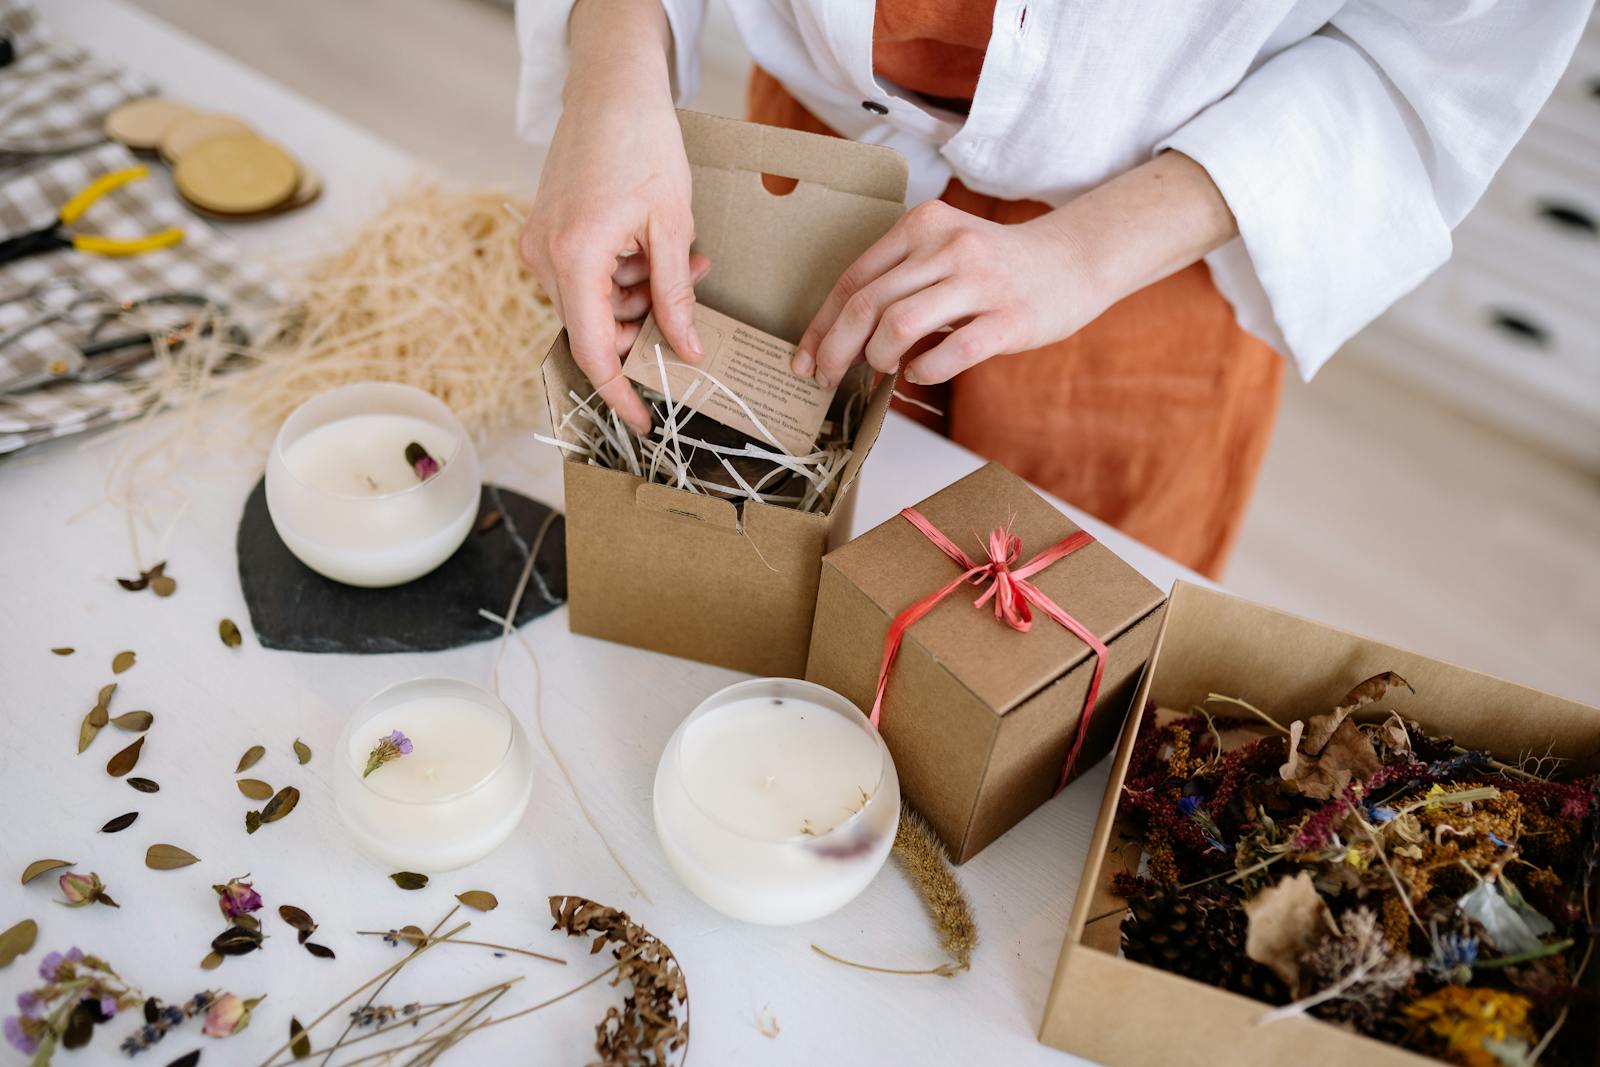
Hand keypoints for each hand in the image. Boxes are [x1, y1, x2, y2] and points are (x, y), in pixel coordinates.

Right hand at [518, 0, 707, 433]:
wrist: (610, 87)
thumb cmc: (642, 144)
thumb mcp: (673, 227)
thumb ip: (676, 297)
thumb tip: (688, 351)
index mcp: (574, 260)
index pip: (594, 351)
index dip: (620, 394)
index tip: (643, 422)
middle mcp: (544, 258)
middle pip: (597, 327)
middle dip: (646, 324)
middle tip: (689, 300)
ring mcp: (539, 244)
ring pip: (595, 303)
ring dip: (639, 295)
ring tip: (681, 260)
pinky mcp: (545, 232)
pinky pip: (585, 277)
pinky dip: (621, 275)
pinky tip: (649, 245)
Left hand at [794, 151, 1237, 387]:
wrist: (1075, 260)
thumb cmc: (997, 267)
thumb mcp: (943, 252)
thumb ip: (899, 282)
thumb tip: (842, 337)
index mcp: (922, 224)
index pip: (853, 279)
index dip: (821, 325)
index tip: (805, 360)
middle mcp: (947, 246)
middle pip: (867, 304)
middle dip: (836, 350)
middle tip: (828, 379)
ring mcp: (979, 281)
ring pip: (898, 326)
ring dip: (877, 359)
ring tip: (880, 372)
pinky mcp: (1008, 318)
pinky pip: (949, 352)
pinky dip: (922, 372)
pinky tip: (919, 374)